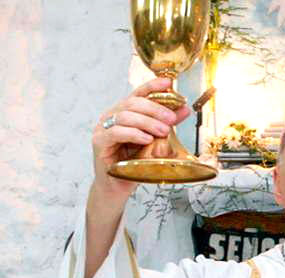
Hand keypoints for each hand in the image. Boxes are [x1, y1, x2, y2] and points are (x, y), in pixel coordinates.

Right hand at [92, 77, 190, 199]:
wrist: (118, 186)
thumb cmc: (134, 163)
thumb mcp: (154, 141)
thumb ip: (166, 124)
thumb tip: (184, 109)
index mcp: (124, 112)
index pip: (138, 93)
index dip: (153, 86)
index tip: (169, 83)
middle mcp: (112, 116)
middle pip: (133, 103)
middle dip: (155, 109)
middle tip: (172, 119)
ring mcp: (103, 128)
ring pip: (125, 116)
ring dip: (147, 122)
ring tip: (163, 131)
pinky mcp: (99, 143)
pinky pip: (116, 133)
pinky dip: (134, 134)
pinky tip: (146, 139)